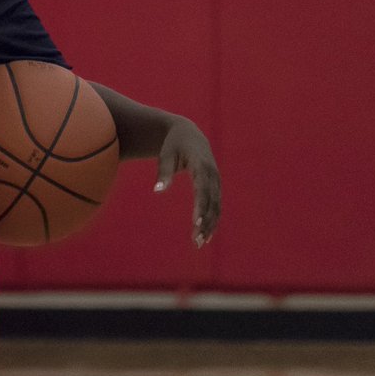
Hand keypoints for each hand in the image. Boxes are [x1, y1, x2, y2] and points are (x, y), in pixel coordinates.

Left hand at [153, 118, 220, 246]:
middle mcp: (212, 173)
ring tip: (200, 242)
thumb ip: (163, 173)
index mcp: (201, 164)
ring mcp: (216, 180)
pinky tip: (206, 235)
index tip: (197, 222)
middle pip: (212, 201)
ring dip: (211, 225)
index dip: (201, 205)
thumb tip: (157, 190)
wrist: (188, 133)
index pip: (203, 188)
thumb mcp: (165, 155)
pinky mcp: (215, 185)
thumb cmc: (173, 145)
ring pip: (216, 206)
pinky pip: (216, 205)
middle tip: (197, 240)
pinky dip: (213, 220)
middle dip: (206, 221)